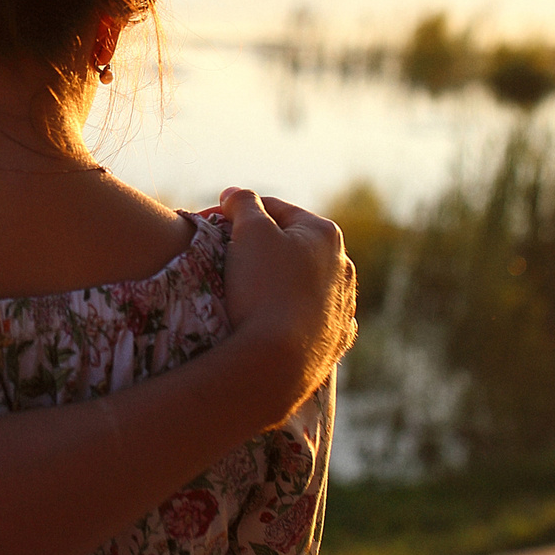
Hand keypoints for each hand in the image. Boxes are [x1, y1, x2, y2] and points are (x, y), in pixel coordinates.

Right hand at [218, 187, 356, 427]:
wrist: (277, 361)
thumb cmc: (263, 287)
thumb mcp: (249, 231)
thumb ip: (243, 203)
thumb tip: (235, 194)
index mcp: (325, 234)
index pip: (275, 209)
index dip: (237, 212)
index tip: (210, 224)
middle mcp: (344, 267)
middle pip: (291, 246)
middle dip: (260, 248)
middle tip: (224, 258)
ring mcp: (344, 306)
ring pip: (303, 283)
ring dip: (278, 282)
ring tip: (245, 292)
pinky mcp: (336, 340)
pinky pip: (310, 319)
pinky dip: (291, 315)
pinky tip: (272, 320)